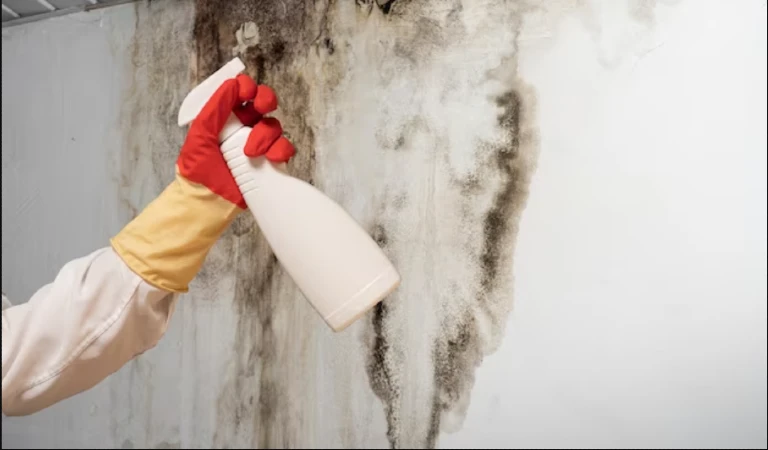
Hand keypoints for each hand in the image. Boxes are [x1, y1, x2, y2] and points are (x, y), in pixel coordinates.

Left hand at [177, 74, 295, 209]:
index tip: (245, 93)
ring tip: (251, 152)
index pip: (241, 92)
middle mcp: (244, 127)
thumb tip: (232, 84)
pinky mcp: (269, 162)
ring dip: (266, 135)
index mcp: (226, 117)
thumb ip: (215, 108)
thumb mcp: (200, 135)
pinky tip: (270, 158)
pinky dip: (280, 150)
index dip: (247, 87)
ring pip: (274, 126)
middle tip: (261, 107)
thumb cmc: (197, 170)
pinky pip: (284, 149)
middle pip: (264, 103)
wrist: (207, 202)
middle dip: (266, 100)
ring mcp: (258, 145)